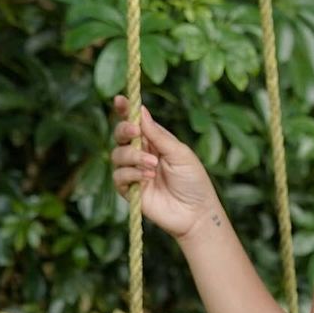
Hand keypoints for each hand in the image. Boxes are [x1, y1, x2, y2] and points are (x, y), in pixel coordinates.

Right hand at [110, 94, 218, 240]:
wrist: (196, 212)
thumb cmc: (193, 181)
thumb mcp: (179, 153)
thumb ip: (158, 135)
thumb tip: (141, 111)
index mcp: (154, 141)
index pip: (135, 122)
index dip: (125, 110)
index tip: (120, 100)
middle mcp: (141, 154)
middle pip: (120, 135)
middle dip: (124, 129)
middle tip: (135, 131)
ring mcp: (133, 172)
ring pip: (117, 154)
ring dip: (133, 156)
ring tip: (153, 165)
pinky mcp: (129, 190)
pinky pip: (118, 176)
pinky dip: (131, 174)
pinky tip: (147, 177)